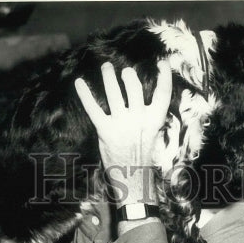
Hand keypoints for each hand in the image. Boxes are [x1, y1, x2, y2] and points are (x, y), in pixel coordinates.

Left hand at [75, 61, 172, 204]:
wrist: (132, 179)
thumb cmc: (142, 158)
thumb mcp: (152, 136)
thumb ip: (148, 118)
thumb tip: (144, 102)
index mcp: (154, 121)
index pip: (162, 94)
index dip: (164, 77)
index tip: (162, 62)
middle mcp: (138, 119)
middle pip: (134, 87)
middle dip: (128, 76)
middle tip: (124, 71)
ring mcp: (121, 124)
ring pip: (114, 92)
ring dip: (109, 76)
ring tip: (106, 67)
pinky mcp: (105, 130)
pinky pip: (93, 108)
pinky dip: (85, 94)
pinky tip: (79, 82)